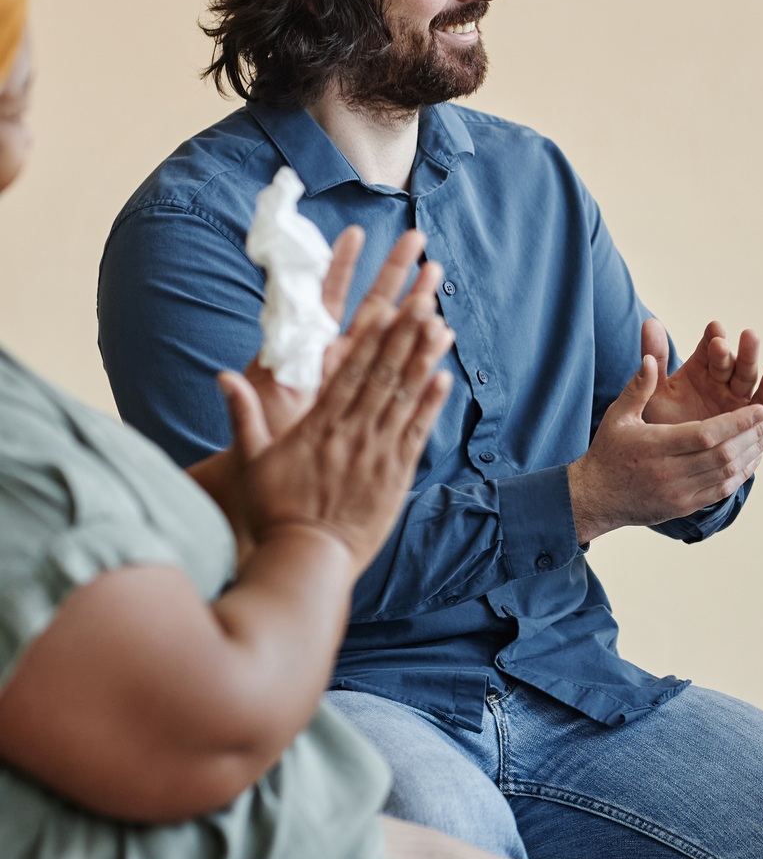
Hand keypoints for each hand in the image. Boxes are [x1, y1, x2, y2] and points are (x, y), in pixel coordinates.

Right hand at [218, 260, 455, 566]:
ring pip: (404, 397)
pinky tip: (444, 377)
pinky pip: (417, 432)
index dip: (371, 337)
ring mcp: (376, 453)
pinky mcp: (396, 474)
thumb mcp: (253, 461)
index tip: (388, 307)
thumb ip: (243, 416)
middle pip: (381, 374)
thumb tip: (223, 376)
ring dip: (424, 360)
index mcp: (318, 425)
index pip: (348, 371)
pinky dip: (431, 405)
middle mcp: (351, 433)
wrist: (306, 559)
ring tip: (442, 327)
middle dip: (404, 335)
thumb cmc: (275, 511)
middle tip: (425, 299)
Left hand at [243, 227, 430, 439]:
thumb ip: (247, 402)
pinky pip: (404, 372)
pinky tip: (443, 333)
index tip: (354, 234)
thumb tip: (226, 378)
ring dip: (416, 303)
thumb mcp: (254, 428)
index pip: (324, 299)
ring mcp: (359, 380)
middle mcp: (335, 361)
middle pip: (369, 306)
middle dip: (393, 272)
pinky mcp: (374, 403)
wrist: (276, 487)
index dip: (339, 267)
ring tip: (436, 274)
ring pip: (392, 333)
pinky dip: (423, 352)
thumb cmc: (260, 455)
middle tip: (416, 240)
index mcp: (305, 356)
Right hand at [568, 354, 762, 542]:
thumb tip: (650, 358)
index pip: (706, 435)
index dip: (737, 422)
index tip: (761, 408)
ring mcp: (679, 493)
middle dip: (754, 435)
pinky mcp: (685, 506)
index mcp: (656, 446)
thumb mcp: (618, 415)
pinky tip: (755, 456)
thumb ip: (638, 387)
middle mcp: (670, 472)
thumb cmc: (608, 450)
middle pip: (723, 455)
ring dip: (754, 451)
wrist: (596, 498)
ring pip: (727, 473)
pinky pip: (721, 490)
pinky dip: (742, 473)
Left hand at [640, 318, 762, 426]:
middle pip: (733, 362)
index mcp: (700, 368)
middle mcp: (723, 379)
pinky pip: (762, 403)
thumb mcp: (655, 390)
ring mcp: (738, 397)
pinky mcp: (751, 416)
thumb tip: (649, 321)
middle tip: (744, 337)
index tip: (715, 329)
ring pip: (750, 378)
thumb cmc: (661, 422)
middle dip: (738, 350)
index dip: (713, 338)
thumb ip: (655, 357)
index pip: (709, 348)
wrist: (672, 458)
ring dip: (758, 366)